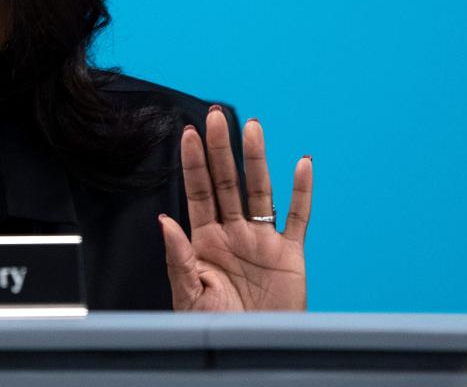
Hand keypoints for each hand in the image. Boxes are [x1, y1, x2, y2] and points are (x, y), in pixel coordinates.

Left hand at [160, 106, 311, 310]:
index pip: (198, 192)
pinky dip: (301, 191)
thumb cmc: (215, 329)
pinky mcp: (289, 253)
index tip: (188, 133)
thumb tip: (164, 219)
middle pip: (227, 182)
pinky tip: (301, 163)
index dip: (194, 163)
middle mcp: (233, 232)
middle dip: (221, 149)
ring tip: (252, 127)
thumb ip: (178, 257)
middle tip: (216, 115)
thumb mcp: (189, 295)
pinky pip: (297, 217)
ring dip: (256, 159)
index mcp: (205, 240)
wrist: (253, 350)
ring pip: (259, 190)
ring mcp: (261, 240)